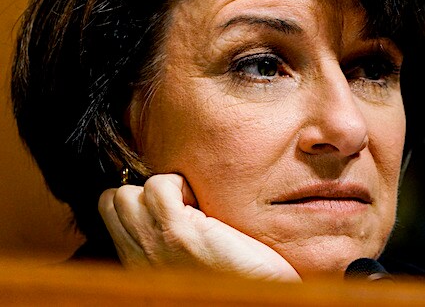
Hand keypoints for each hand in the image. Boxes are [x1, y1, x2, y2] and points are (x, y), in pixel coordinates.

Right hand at [98, 173, 300, 281]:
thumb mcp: (186, 262)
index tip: (169, 205)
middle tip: (180, 203)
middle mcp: (137, 259)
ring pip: (126, 193)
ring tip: (191, 204)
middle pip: (112, 201)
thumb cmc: (234, 278)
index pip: (110, 213)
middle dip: (144, 191)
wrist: (260, 297)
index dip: (137, 200)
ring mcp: (154, 244)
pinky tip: (201, 203)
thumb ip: (166, 241)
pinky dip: (178, 183)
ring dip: (161, 187)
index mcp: (137, 265)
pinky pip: (158, 186)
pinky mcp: (179, 232)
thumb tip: (174, 206)